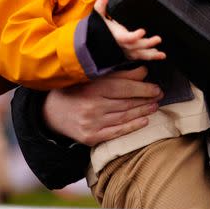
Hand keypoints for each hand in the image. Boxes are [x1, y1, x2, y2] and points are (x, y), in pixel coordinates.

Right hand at [42, 65, 162, 145]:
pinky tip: (144, 122)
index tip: (156, 88)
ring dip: (142, 112)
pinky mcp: (90, 136)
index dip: (144, 88)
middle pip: (126, 103)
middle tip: (159, 96)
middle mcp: (92, 105)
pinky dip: (132, 127)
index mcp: (93, 87)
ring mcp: (91, 123)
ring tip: (154, 107)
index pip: (125, 87)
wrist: (50, 112)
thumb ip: (119, 74)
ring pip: (123, 117)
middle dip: (146, 99)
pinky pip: (116, 132)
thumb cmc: (76, 90)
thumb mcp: (94, 77)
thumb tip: (144, 72)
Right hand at [94, 0, 165, 61]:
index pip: (125, 38)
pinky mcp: (129, 53)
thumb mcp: (98, 16)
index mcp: (116, 36)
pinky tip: (158, 55)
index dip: (134, 36)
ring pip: (139, 54)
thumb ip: (100, 6)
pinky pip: (140, 56)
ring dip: (151, 54)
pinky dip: (149, 56)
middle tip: (158, 39)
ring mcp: (126, 50)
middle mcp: (122, 45)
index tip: (142, 31)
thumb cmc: (99, 28)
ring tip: (162, 55)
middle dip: (147, 44)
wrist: (95, 42)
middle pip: (135, 46)